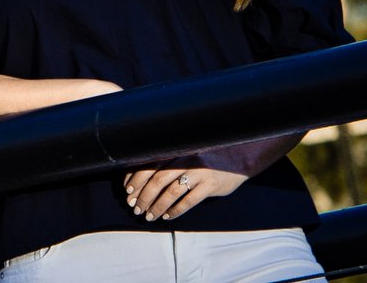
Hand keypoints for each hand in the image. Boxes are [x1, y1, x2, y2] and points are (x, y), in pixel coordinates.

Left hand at [124, 163, 246, 221]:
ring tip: (149, 216)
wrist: (238, 159)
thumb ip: (169, 163)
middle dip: (143, 195)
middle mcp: (186, 159)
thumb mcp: (187, 156)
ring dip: (157, 206)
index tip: (128, 191)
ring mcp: (199, 172)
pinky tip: (167, 216)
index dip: (136, 178)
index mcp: (176, 150)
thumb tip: (141, 181)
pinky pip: (189, 201)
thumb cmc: (206, 160)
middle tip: (135, 207)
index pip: (149, 164)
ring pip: (171, 192)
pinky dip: (175, 210)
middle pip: (157, 179)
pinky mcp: (210, 185)